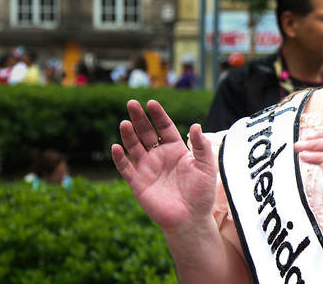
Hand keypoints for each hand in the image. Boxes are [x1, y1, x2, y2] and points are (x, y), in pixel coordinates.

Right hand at [112, 100, 216, 231]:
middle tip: (131, 103)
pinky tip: (116, 146)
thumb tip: (196, 125)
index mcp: (176, 150)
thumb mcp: (206, 167)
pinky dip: (119, 158)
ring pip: (134, 147)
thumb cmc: (201, 193)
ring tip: (124, 122)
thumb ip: (201, 146)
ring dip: (128, 135)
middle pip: (146, 133)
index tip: (151, 103)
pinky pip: (126, 168)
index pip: (164, 127)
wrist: (191, 219)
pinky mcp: (138, 183)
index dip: (158, 115)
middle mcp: (159, 156)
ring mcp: (147, 168)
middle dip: (139, 118)